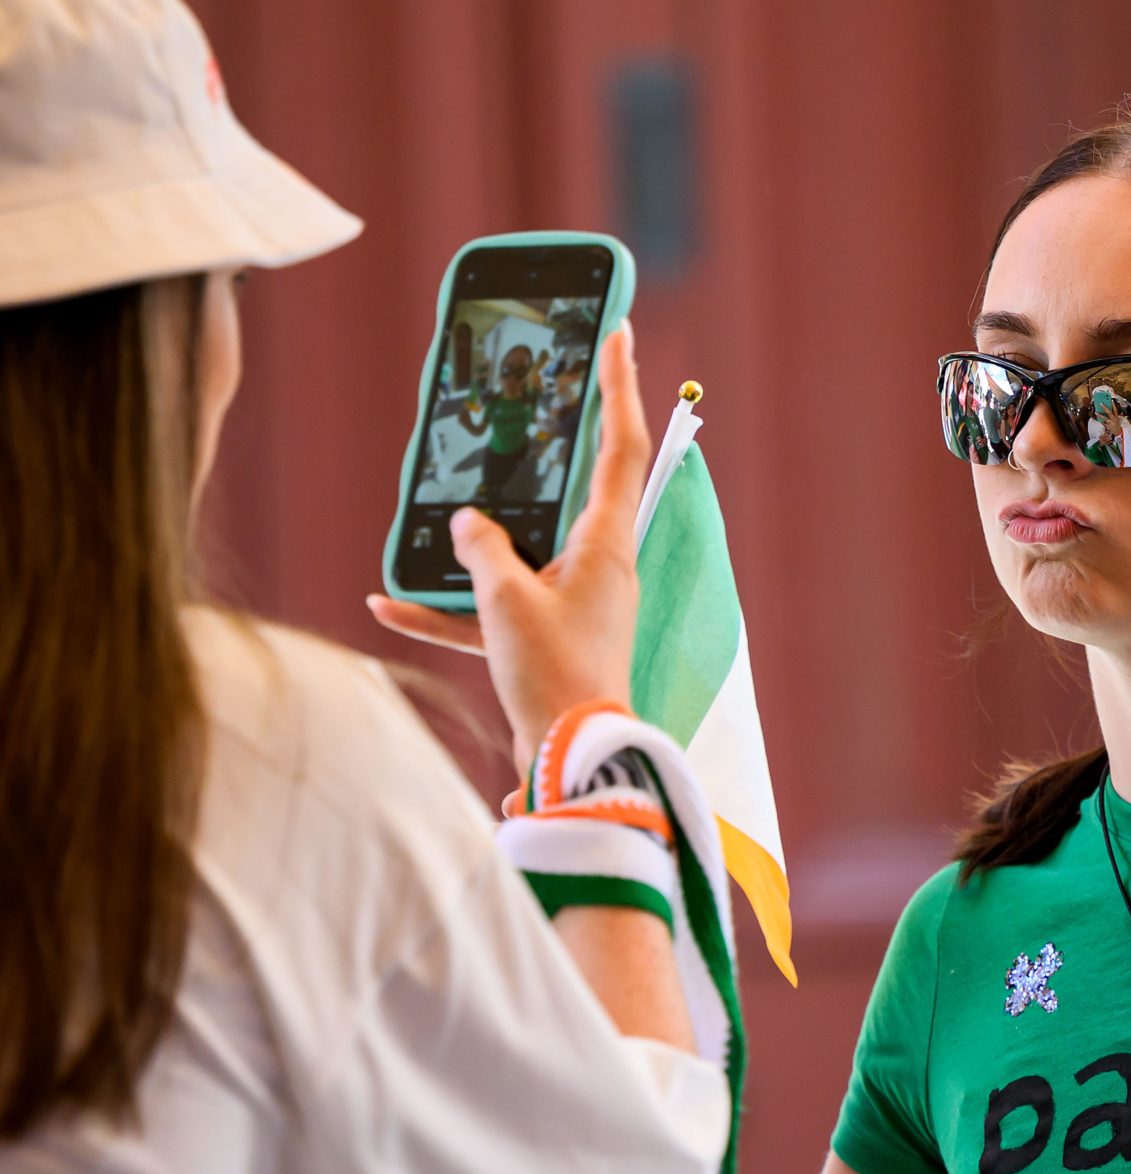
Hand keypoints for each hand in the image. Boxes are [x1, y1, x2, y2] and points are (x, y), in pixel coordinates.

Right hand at [369, 321, 651, 769]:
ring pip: (520, 547)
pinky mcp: (541, 638)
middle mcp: (597, 566)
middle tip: (539, 385)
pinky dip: (446, 606)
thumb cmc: (556, 679)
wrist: (572, 762)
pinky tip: (387, 604)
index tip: (619, 332)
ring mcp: (571, 601)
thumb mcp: (509, 604)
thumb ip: (483, 553)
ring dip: (476, 537)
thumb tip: (468, 523)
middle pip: (575, 484)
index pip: (621, 447)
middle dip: (552, 439)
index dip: (621, 386)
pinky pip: (489, 609)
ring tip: (434, 506)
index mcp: (606, 545)